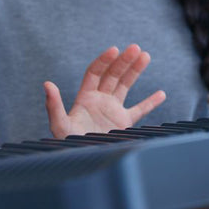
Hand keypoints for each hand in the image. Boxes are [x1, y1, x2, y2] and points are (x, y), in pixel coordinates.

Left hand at [44, 44, 164, 137]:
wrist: (82, 160)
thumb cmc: (67, 144)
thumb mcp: (59, 124)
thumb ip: (54, 105)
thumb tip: (47, 84)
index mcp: (85, 97)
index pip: (95, 73)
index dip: (104, 60)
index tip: (114, 50)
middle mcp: (100, 100)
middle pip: (113, 75)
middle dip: (123, 61)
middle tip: (135, 48)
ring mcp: (113, 111)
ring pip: (126, 86)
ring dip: (135, 71)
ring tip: (145, 55)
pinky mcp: (123, 124)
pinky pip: (139, 111)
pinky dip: (150, 103)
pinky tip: (161, 94)